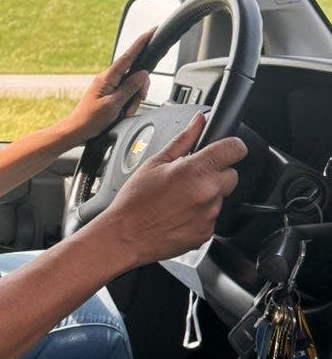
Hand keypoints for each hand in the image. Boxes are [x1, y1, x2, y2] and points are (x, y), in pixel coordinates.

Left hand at [65, 30, 153, 143]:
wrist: (77, 130)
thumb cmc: (90, 119)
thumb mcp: (113, 104)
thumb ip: (129, 88)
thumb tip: (142, 74)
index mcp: (108, 77)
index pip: (128, 56)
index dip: (141, 43)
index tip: (151, 31)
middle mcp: (108, 78)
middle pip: (135, 74)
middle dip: (140, 89)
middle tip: (137, 100)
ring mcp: (109, 86)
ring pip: (132, 86)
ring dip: (133, 100)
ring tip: (124, 111)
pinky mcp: (110, 93)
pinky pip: (126, 94)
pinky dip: (128, 103)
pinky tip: (122, 112)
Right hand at [105, 111, 247, 265]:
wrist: (125, 237)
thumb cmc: (134, 201)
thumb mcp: (155, 162)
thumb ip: (183, 139)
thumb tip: (198, 121)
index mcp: (196, 171)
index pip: (235, 150)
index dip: (231, 146)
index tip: (225, 150)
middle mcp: (208, 193)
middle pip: (231, 175)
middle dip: (215, 174)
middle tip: (189, 179)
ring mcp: (209, 216)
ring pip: (219, 198)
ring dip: (205, 196)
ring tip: (178, 200)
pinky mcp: (206, 234)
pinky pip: (211, 219)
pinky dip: (199, 216)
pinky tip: (178, 215)